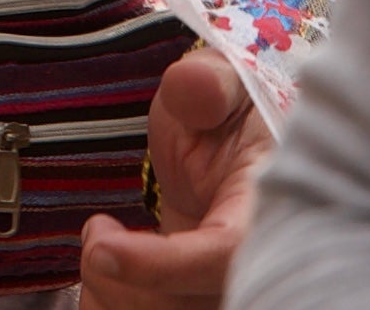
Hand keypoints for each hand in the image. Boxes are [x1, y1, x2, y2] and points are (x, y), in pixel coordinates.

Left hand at [77, 45, 270, 306]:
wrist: (232, 154)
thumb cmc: (232, 116)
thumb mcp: (224, 83)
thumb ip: (211, 82)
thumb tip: (194, 84)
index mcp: (270, 208)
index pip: (221, 256)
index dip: (161, 265)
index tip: (102, 247)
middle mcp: (256, 265)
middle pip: (185, 306)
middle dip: (124, 280)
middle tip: (99, 233)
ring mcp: (226, 290)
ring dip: (111, 291)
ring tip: (103, 242)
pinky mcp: (197, 302)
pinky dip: (109, 302)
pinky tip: (109, 267)